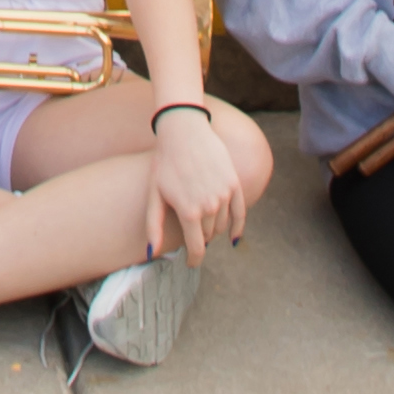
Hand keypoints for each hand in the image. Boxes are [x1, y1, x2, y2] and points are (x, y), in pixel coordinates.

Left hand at [143, 105, 250, 260]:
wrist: (183, 131)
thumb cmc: (164, 163)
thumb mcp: (155, 194)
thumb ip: (154, 225)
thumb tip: (153, 252)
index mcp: (189, 212)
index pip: (196, 248)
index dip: (194, 259)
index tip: (191, 263)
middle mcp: (210, 206)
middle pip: (208, 236)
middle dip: (199, 238)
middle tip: (191, 233)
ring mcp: (224, 194)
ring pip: (222, 225)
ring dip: (213, 228)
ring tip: (201, 221)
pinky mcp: (234, 183)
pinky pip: (240, 212)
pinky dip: (238, 227)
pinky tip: (233, 238)